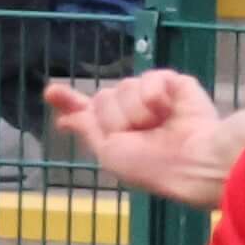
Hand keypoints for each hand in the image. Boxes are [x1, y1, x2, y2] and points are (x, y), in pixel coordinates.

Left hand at [47, 67, 243, 206]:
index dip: (71, 102)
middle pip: (103, 97)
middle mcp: (134, 113)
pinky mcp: (175, 84)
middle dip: (114, 117)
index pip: (89, 112)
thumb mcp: (110, 153)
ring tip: (158, 126)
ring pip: (123, 86)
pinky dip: (154, 97)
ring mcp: (155, 97)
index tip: (51, 92)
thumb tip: (65, 119)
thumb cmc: (153, 167)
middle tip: (138, 135)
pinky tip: (168, 111)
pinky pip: (150, 78)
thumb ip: (88, 130)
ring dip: (135, 111)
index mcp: (119, 133)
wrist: (192, 160)